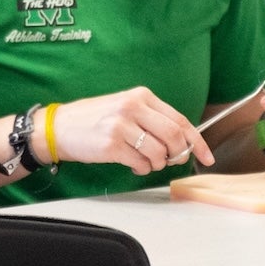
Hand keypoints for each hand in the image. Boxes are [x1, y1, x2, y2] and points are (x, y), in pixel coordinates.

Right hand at [53, 87, 214, 175]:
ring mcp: (121, 125)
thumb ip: (152, 119)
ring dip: (157, 164)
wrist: (58, 128)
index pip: (180, 120)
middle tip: (170, 161)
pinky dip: (141, 169)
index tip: (206, 156)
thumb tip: (182, 141)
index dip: (197, 142)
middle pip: (174, 136)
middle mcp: (132, 107)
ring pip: (159, 152)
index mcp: (140, 96)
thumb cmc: (93, 120)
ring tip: (145, 161)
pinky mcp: (111, 144)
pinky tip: (132, 164)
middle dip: (178, 154)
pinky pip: (141, 163)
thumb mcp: (124, 108)